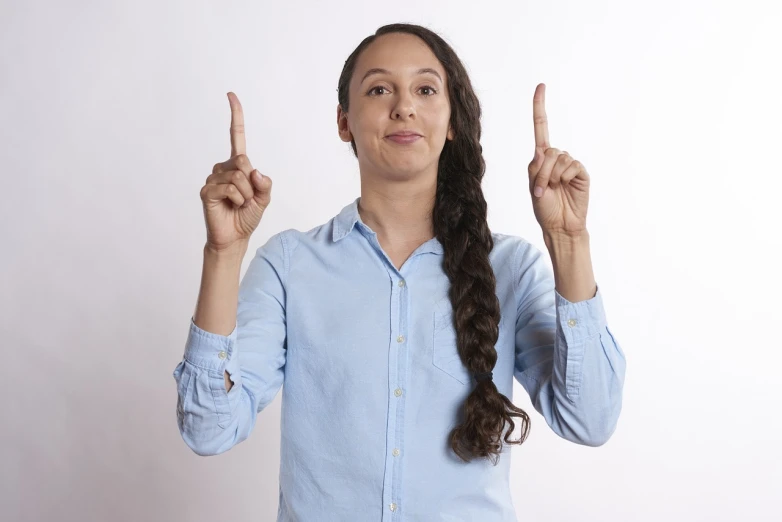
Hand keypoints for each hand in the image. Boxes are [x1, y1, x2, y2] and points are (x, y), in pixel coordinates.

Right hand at [200, 92, 271, 250]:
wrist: (235, 237)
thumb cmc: (247, 215)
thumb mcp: (264, 198)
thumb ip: (264, 184)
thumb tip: (254, 171)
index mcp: (237, 165)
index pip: (236, 136)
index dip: (235, 116)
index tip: (231, 95)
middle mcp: (223, 168)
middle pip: (243, 161)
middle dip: (252, 183)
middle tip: (247, 198)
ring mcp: (213, 178)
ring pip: (238, 176)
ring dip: (245, 194)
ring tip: (238, 204)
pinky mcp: (206, 190)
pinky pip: (230, 188)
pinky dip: (237, 199)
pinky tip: (230, 206)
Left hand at [527, 83, 589, 236]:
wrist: (560, 226)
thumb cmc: (545, 209)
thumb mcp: (533, 187)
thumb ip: (536, 167)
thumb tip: (544, 152)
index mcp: (541, 159)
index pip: (542, 128)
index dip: (540, 108)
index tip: (541, 86)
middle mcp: (556, 158)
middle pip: (548, 151)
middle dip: (541, 172)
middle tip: (542, 189)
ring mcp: (570, 165)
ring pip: (559, 158)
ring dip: (551, 176)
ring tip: (552, 191)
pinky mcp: (582, 173)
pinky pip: (572, 166)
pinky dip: (565, 177)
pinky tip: (566, 187)